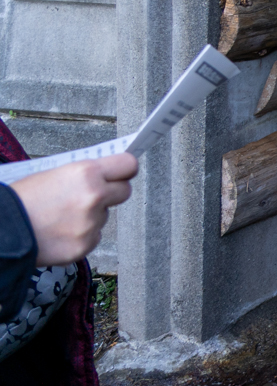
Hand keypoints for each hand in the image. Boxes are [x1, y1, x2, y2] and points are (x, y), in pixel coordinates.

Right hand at [11, 153, 137, 264]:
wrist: (2, 232)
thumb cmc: (22, 200)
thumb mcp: (55, 174)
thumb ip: (85, 175)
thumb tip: (106, 175)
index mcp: (87, 173)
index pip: (128, 165)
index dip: (124, 170)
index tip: (120, 173)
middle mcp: (94, 197)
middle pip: (124, 191)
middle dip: (111, 193)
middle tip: (92, 196)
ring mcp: (91, 224)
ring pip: (104, 216)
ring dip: (91, 216)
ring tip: (61, 218)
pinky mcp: (84, 246)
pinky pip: (93, 237)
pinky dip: (81, 236)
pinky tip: (59, 233)